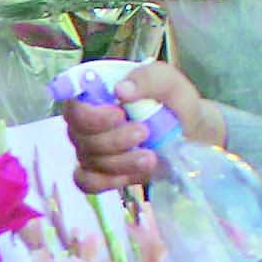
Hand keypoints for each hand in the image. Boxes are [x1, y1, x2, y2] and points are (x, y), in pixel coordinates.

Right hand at [63, 60, 221, 193]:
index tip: (119, 115)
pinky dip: (110, 181)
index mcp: (95, 96)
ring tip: (151, 156)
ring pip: (90, 161)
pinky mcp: (98, 174)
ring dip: (122, 161)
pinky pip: (88, 183)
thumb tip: (121, 89)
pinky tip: (134, 173)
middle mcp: (85, 124)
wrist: (188, 134)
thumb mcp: (169, 83)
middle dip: (113, 139)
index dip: (89, 115)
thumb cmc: (172, 104)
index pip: (73, 106)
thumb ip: (148, 79)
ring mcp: (89, 150)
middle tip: (145, 132)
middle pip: (79, 137)